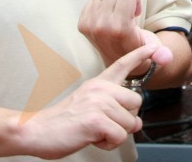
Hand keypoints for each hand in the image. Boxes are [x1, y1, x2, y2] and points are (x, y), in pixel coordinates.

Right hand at [19, 44, 157, 156]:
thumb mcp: (88, 104)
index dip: (140, 55)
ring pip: (130, 123)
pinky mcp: (96, 120)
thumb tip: (136, 121)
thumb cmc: (63, 122)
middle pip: (137, 102)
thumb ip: (112, 107)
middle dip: (126, 119)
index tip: (154, 47)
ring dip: (115, 134)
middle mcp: (100, 89)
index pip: (122, 64)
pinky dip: (109, 144)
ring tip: (94, 132)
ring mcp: (98, 103)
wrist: (37, 131)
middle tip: (105, 125)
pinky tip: (93, 138)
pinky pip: (120, 136)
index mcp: (98, 83)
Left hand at [78, 0, 172, 68]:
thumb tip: (166, 58)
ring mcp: (89, 24)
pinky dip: (103, 3)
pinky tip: (109, 16)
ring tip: (119, 14)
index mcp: (119, 29)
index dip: (135, 0)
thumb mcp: (155, 52)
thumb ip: (162, 55)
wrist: (121, 63)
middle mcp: (101, 26)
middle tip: (128, 13)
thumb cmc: (140, 49)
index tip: (136, 14)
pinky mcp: (82, 23)